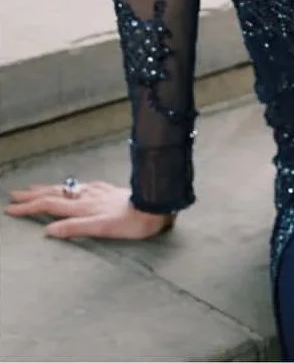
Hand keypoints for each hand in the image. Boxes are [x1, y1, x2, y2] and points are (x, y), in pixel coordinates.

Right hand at [4, 180, 175, 239]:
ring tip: (37, 188)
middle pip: (55, 193)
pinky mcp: (110, 190)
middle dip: (33, 195)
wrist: (156, 205)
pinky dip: (72, 186)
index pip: (50, 205)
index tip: (10, 208)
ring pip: (68, 188)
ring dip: (49, 188)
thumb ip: (75, 228)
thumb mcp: (101, 229)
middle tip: (15, 194)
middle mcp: (88, 196)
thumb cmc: (132, 223)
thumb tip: (47, 230)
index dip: (29, 207)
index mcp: (83, 207)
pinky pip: (85, 186)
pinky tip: (76, 185)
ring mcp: (99, 192)